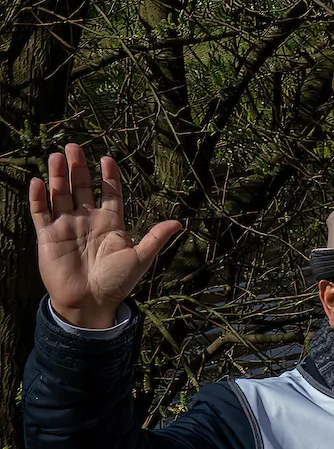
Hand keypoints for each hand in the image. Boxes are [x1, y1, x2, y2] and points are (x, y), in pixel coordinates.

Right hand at [28, 144, 182, 330]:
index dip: (109, 176)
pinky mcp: (48, 236)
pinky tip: (38, 181)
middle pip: (82, 187)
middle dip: (79, 167)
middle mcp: (88, 220)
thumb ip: (156, 238)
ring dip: (58, 176)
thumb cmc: (117, 282)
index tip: (107, 158)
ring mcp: (67, 226)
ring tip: (57, 156)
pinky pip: (41, 213)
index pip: (110, 193)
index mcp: (110, 223)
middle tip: (74, 147)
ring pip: (61, 194)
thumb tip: (179, 222)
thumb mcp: (140, 258)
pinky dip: (39, 198)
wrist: (90, 302)